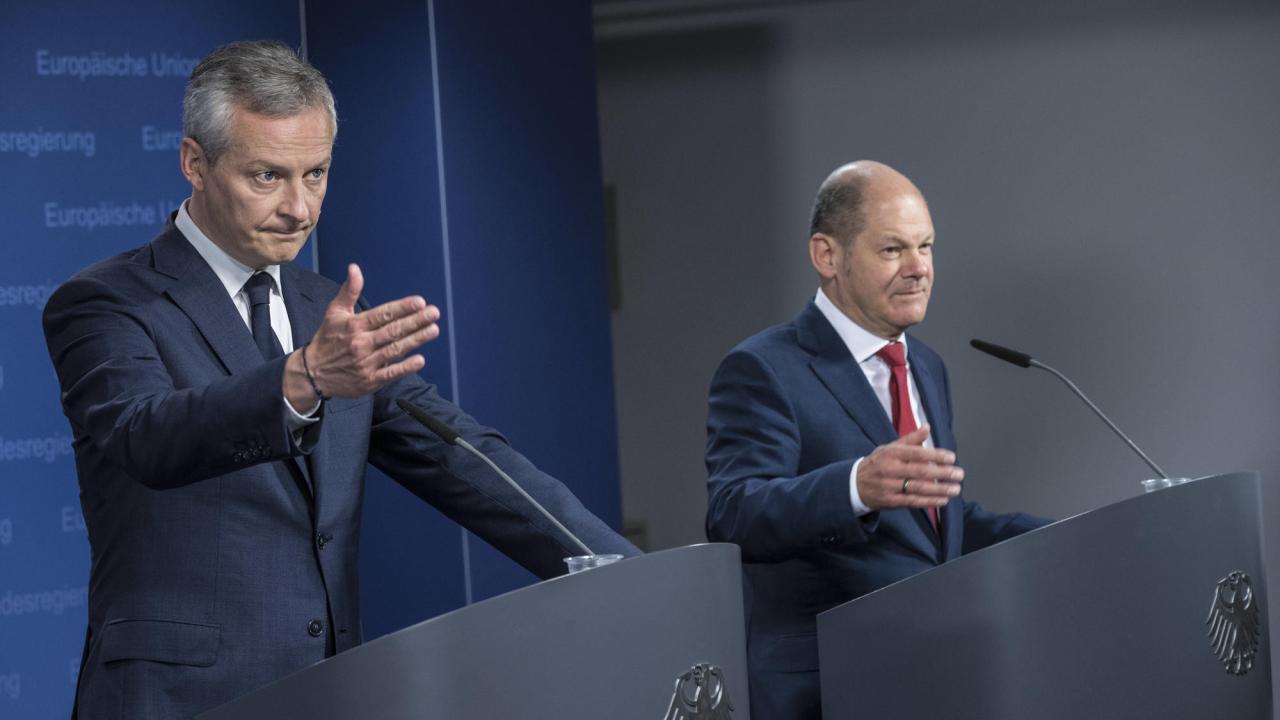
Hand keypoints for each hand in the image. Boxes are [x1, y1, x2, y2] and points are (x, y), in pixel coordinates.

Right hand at [285, 264, 440, 405]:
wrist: (312, 373)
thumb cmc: (327, 339)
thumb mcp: (334, 312)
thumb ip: (349, 290)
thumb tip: (354, 267)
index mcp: (354, 325)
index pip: (383, 314)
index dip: (402, 308)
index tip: (420, 302)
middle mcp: (361, 343)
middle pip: (393, 331)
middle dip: (415, 321)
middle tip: (434, 313)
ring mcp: (366, 363)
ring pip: (395, 350)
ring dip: (416, 340)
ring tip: (433, 330)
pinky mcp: (369, 381)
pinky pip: (390, 373)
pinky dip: (405, 367)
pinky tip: (420, 359)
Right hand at [856, 425, 963, 509]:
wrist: (854, 484)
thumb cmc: (877, 463)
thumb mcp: (889, 447)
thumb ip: (910, 440)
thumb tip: (927, 427)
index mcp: (891, 453)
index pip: (917, 453)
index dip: (935, 455)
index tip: (952, 458)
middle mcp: (889, 469)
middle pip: (920, 471)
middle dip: (942, 473)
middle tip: (959, 474)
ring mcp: (889, 486)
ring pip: (918, 488)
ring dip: (939, 489)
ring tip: (955, 488)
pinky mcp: (890, 501)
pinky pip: (912, 501)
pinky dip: (929, 501)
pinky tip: (943, 500)